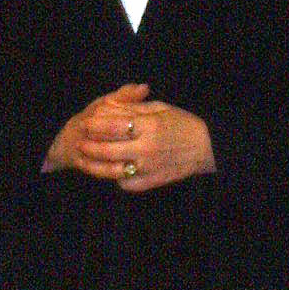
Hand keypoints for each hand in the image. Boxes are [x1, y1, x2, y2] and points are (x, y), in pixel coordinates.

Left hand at [44, 83, 215, 190]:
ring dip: (97, 166)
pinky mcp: (153, 181)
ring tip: (87, 160)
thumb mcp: (159, 108)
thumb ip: (133, 108)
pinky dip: (118, 179)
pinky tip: (113, 172)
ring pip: (115, 170)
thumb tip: (108, 106)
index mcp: (150, 126)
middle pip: (109, 150)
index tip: (86, 122)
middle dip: (91, 146)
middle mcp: (147, 148)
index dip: (96, 124)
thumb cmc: (182, 123)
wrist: (207, 146)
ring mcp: (150, 167)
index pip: (114, 126)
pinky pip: (128, 183)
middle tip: (80, 142)